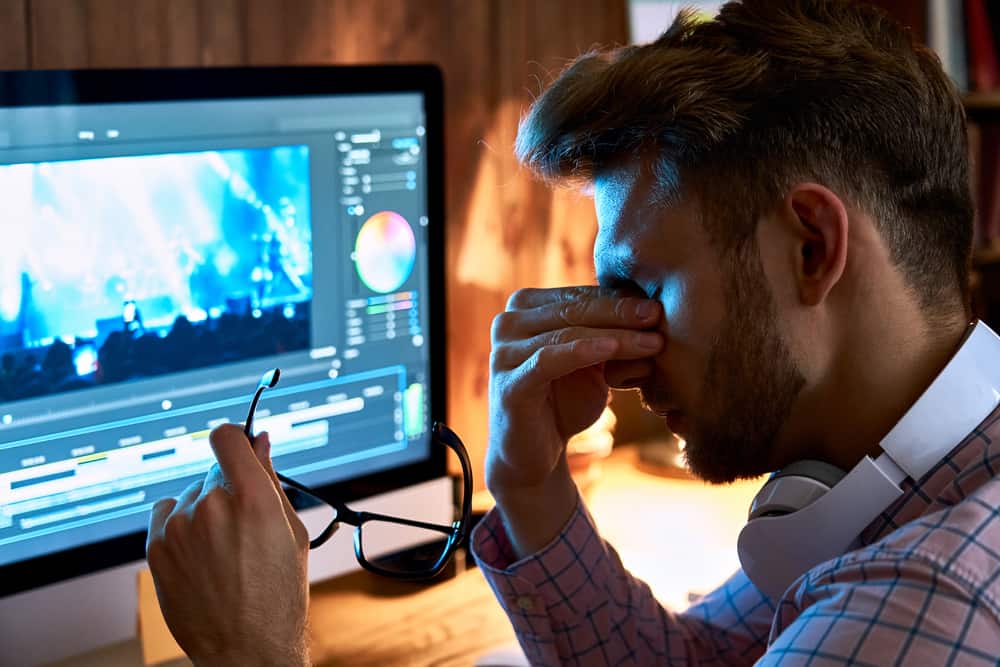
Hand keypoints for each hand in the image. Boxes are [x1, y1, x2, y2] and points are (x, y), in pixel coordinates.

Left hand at [146, 424, 312, 666]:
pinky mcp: (156, 547)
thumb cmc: (278, 593)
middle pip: (215, 471)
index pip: (228, 438)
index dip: (235, 437)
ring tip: (223, 551)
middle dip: (229, 488)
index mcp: (252, 499)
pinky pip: (167, 513)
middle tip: (244, 527)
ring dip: (206, 509)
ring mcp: (179, 527)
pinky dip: (181, 523)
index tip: (240, 446)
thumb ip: (271, 480)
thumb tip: (261, 442)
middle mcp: (212, 506)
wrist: (247, 647)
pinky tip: (200, 551)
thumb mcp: (290, 531)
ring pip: (193, 495)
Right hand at [487, 286, 661, 554]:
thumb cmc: (564, 403)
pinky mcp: (508, 384)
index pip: (578, 295)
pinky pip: (549, 360)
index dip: (619, 298)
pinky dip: (583, 352)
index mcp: (524, 308)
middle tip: (658, 313)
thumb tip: (654, 309)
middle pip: (573, 309)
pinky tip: (613, 350)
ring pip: (566, 333)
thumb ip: (609, 333)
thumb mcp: (591, 362)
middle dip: (620, 311)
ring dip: (615, 335)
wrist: (534, 456)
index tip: (659, 303)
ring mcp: (503, 353)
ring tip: (652, 340)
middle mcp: (507, 323)